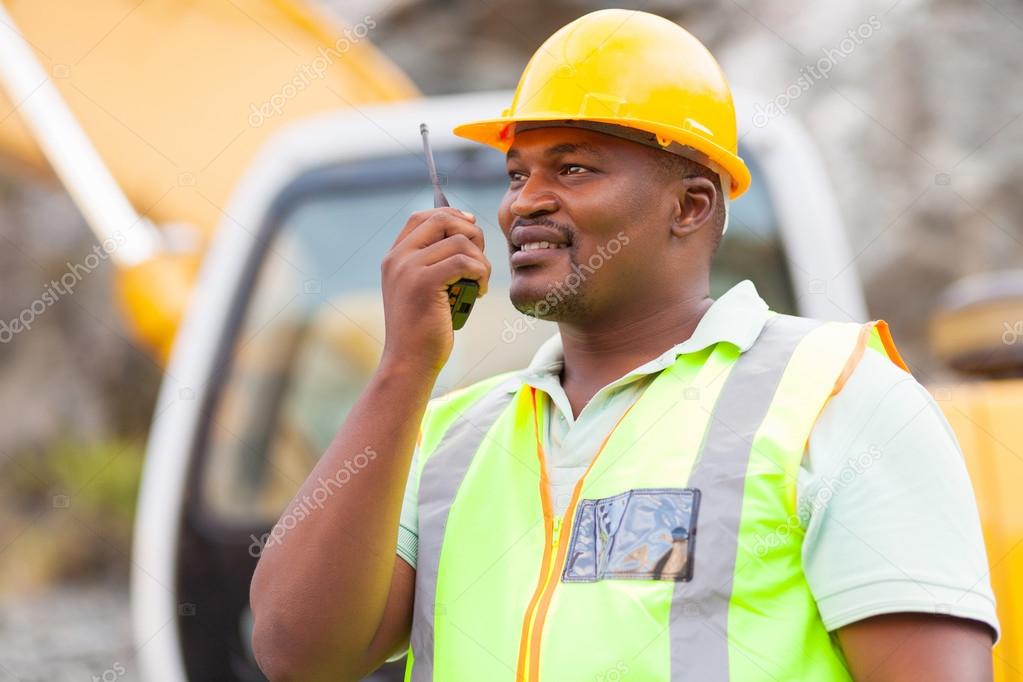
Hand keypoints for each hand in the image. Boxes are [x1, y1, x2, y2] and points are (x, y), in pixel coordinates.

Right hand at [379, 207, 490, 375]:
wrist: (408, 363)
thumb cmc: (421, 331)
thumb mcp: (420, 290)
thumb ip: (431, 264)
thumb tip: (464, 236)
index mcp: (394, 257)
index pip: (421, 217)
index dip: (450, 215)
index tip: (471, 227)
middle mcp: (398, 258)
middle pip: (443, 220)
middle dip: (471, 234)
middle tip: (479, 263)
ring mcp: (409, 269)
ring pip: (460, 242)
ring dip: (481, 261)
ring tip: (481, 284)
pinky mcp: (425, 283)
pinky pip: (465, 262)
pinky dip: (481, 274)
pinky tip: (481, 292)